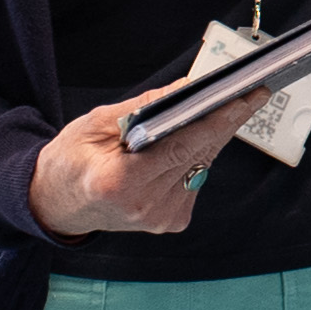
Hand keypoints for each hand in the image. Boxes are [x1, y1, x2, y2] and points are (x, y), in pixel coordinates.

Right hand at [27, 85, 240, 237]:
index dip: (217, 120)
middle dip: (228, 121)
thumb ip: (144, 106)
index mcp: (119, 182)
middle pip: (199, 154)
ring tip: (232, 106)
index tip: (245, 97)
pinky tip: (203, 135)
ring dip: (216, 136)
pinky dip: (200, 154)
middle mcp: (145, 206)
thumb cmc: (70, 161)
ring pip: (203, 165)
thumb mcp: (95, 124)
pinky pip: (196, 178)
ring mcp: (160, 218)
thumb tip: (188, 87)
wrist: (56, 205)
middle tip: (254, 92)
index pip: (181, 146)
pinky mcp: (171, 221)